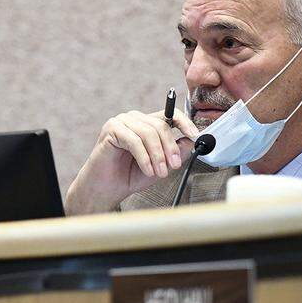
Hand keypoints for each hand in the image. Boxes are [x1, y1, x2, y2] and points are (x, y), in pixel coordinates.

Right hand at [64, 108, 200, 214]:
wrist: (107, 188)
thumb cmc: (130, 175)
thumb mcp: (161, 164)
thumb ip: (176, 152)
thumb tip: (191, 141)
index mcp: (147, 123)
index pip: (170, 114)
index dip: (184, 123)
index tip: (194, 136)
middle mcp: (134, 119)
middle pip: (160, 125)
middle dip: (170, 148)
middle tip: (174, 166)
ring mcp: (121, 122)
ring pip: (148, 133)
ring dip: (157, 156)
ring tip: (159, 173)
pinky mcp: (111, 130)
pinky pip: (134, 141)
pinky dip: (144, 158)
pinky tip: (147, 170)